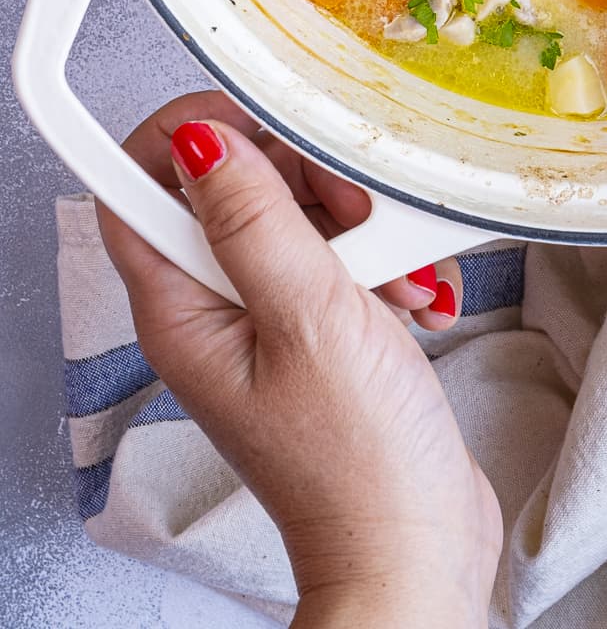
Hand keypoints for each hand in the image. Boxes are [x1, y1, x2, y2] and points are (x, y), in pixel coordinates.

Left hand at [96, 91, 501, 628]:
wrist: (417, 545)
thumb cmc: (357, 461)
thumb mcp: (308, 318)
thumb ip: (255, 221)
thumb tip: (204, 138)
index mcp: (182, 309)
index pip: (138, 185)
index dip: (186, 133)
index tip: (256, 113)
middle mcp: (214, 311)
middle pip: (233, 187)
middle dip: (304, 177)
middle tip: (354, 211)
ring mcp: (269, 321)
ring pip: (298, 215)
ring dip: (362, 224)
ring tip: (398, 272)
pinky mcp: (321, 331)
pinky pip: (344, 257)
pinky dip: (387, 262)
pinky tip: (415, 298)